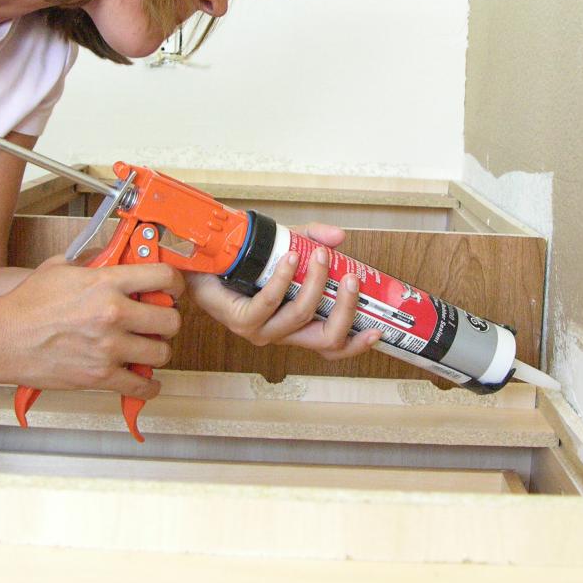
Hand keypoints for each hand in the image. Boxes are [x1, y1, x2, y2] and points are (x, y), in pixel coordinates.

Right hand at [0, 255, 183, 398]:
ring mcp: (108, 348)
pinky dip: (147, 385)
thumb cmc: (25, 304)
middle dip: (167, 320)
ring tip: (145, 347)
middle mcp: (112, 314)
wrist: (0, 339)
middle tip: (157, 321)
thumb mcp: (61, 267)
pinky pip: (142, 386)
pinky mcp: (99, 377)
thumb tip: (116, 256)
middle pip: (171, 320)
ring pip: (162, 353)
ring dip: (157, 351)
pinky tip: (143, 378)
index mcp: (105, 283)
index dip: (174, 283)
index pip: (164, 276)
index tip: (172, 289)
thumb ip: (94, 261)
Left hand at [185, 222, 380, 360]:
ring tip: (317, 256)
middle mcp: (281, 334)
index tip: (379, 329)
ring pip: (301, 315)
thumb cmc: (245, 261)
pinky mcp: (240, 320)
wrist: (203, 261)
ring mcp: (260, 331)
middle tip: (351, 278)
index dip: (357, 344)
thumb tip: (339, 236)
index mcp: (296, 325)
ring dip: (314, 284)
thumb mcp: (287, 246)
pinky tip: (289, 260)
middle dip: (344, 307)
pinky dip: (283, 279)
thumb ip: (313, 238)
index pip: (331, 346)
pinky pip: (270, 302)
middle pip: (325, 338)